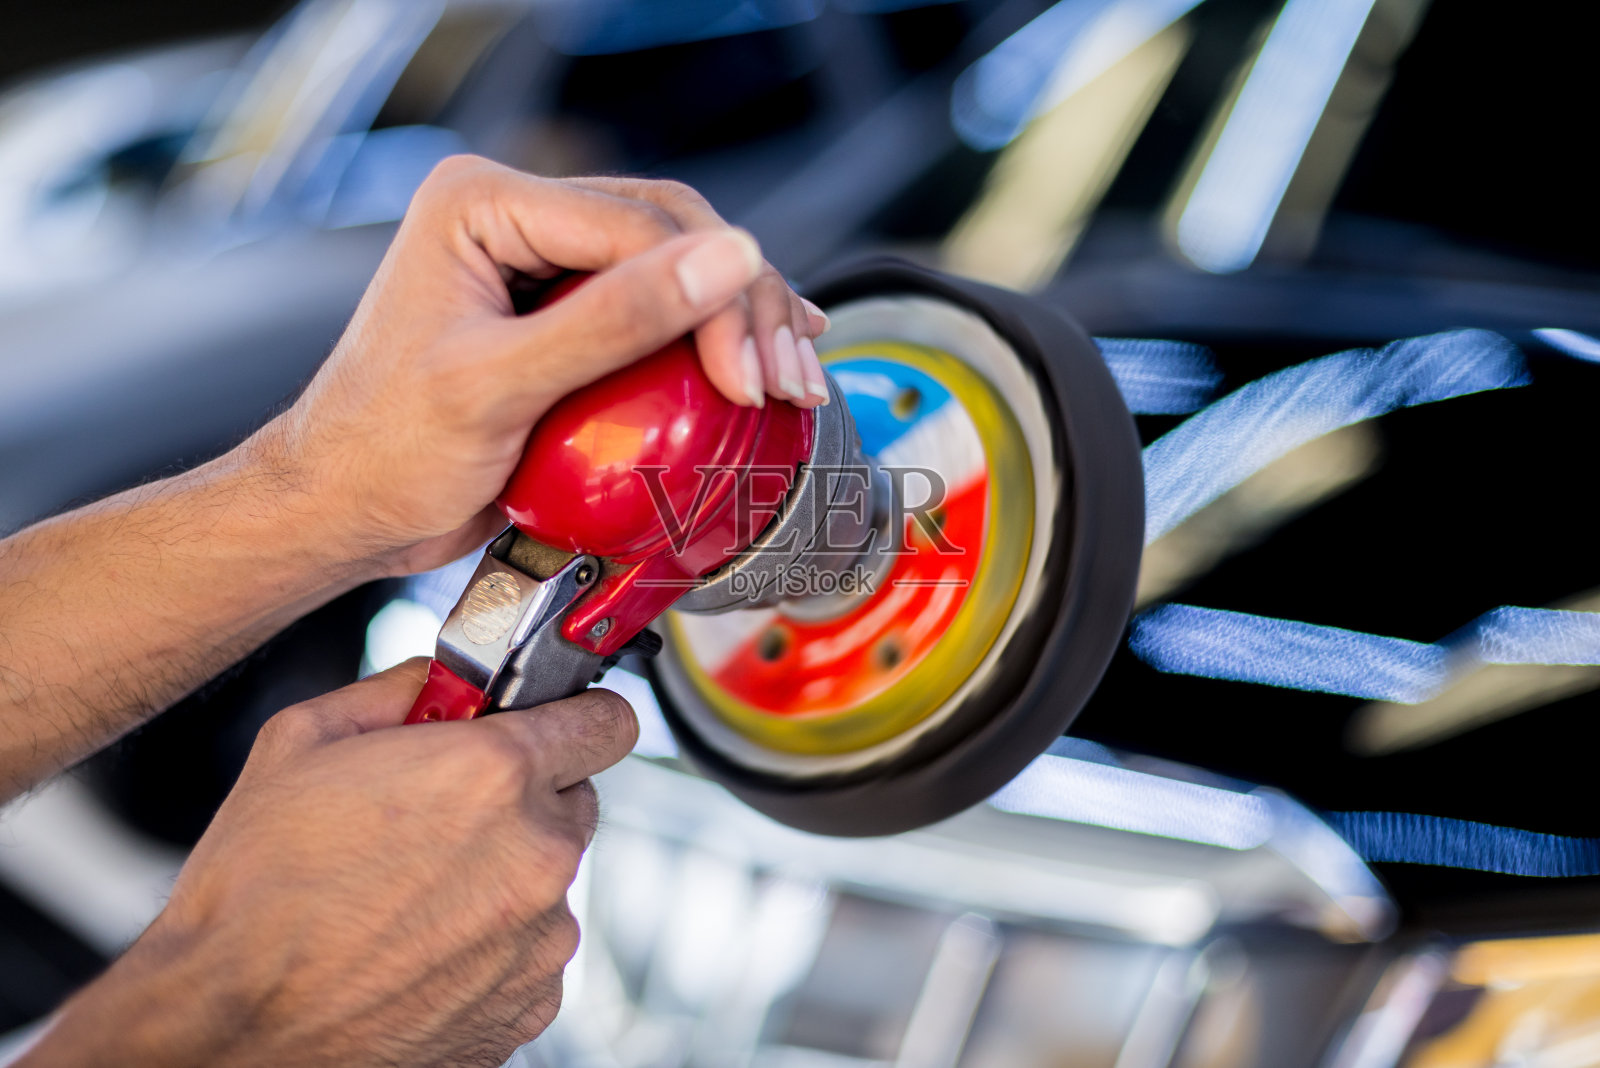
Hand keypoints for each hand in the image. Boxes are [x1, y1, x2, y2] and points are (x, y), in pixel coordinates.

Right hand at [22, 661, 637, 1067]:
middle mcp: (537, 855)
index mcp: (496, 775)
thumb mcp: (304, 739)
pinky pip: (530, 949)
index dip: (579, 715)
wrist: (232, 1029)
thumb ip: (399, 688)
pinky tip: (418, 943)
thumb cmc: (255, 895)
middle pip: (573, 799)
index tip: (557, 723)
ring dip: (502, 873)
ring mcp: (539, 938)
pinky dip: (491, 942)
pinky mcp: (529, 1003)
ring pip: (548, 878)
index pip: (607, 721)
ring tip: (411, 891)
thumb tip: (439, 679)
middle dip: (521, 796)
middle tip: (443, 811)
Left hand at [259, 156, 829, 575]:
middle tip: (785, 378)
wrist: (342, 511)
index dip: (712, 294)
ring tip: (791, 378)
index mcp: (482, 203)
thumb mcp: (499, 386)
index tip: (751, 374)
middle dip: (741, 304)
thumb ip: (613, 322)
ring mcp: (544, 269)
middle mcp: (516, 219)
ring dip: (741, 321)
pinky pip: (656, 312)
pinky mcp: (564, 320)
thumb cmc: (384, 451)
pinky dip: (711, 342)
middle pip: (670, 233)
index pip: (636, 224)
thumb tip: (725, 262)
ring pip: (676, 268)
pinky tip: (758, 362)